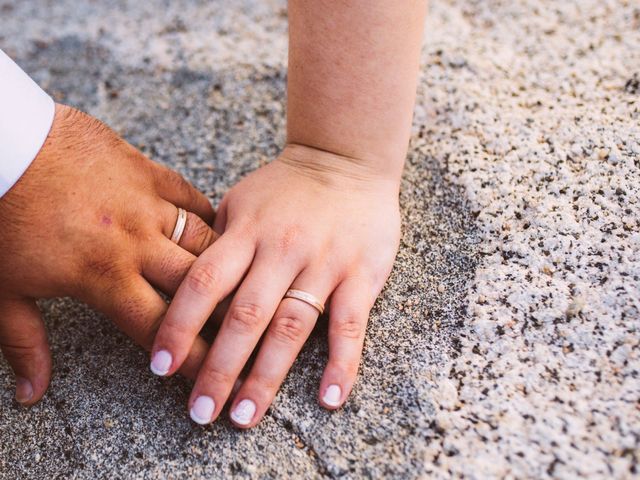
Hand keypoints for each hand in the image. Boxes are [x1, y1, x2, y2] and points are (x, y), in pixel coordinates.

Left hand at [0, 104, 217, 404]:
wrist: (1, 143)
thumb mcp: (2, 291)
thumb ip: (25, 344)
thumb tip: (32, 394)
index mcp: (103, 277)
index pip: (159, 328)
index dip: (192, 356)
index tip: (213, 374)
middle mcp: (136, 244)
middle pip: (198, 283)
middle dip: (224, 310)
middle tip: (242, 327)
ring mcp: (145, 204)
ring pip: (203, 238)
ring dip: (222, 261)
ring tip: (238, 279)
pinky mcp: (145, 171)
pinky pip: (188, 193)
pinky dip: (204, 211)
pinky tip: (216, 225)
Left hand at [152, 144, 400, 426]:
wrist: (346, 159)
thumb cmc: (286, 188)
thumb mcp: (241, 201)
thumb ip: (218, 244)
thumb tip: (185, 290)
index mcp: (247, 231)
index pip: (204, 282)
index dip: (179, 326)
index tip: (161, 367)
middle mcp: (282, 249)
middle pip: (244, 316)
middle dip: (218, 368)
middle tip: (201, 412)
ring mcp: (324, 264)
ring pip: (291, 326)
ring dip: (267, 376)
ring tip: (245, 415)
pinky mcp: (361, 275)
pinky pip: (350, 325)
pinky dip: (341, 364)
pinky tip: (329, 398)